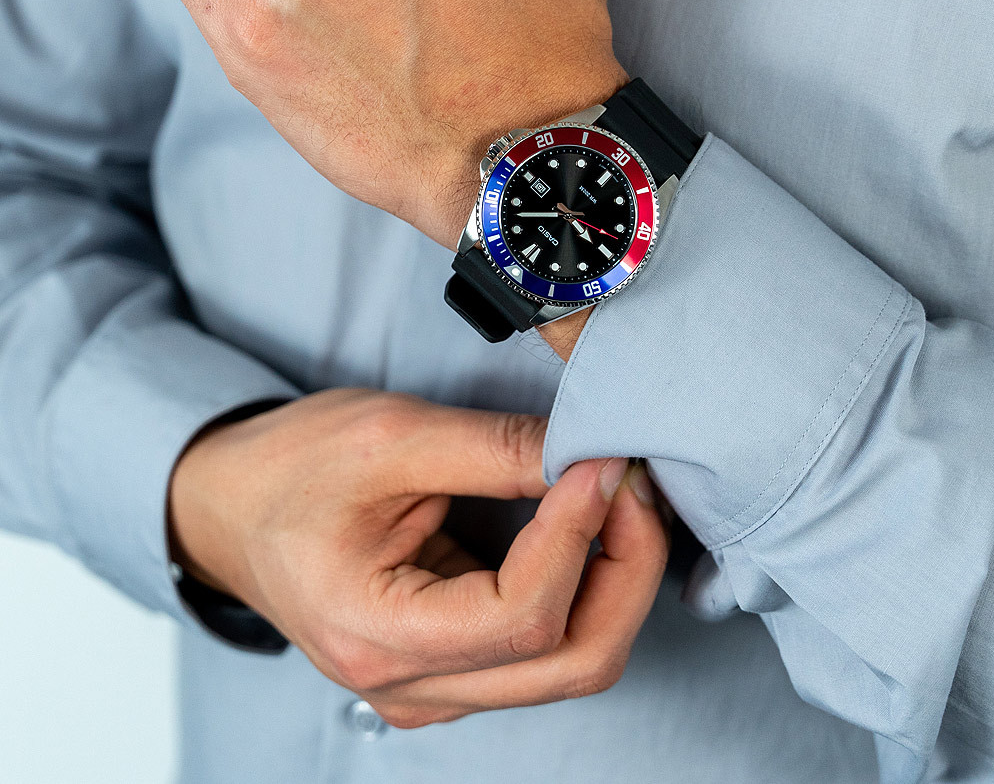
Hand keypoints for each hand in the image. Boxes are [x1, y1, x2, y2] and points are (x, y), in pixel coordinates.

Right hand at [168, 389, 667, 727]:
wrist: (230, 505)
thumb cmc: (289, 469)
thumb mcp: (386, 436)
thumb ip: (491, 450)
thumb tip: (588, 453)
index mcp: (379, 635)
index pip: (523, 616)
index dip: (581, 535)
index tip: (601, 461)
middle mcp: (412, 685)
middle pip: (571, 661)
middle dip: (626, 568)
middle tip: (633, 482)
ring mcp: (433, 687)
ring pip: (569, 662)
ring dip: (616, 579)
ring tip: (619, 497)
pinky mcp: (450, 667)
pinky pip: (544, 650)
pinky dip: (585, 589)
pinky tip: (589, 528)